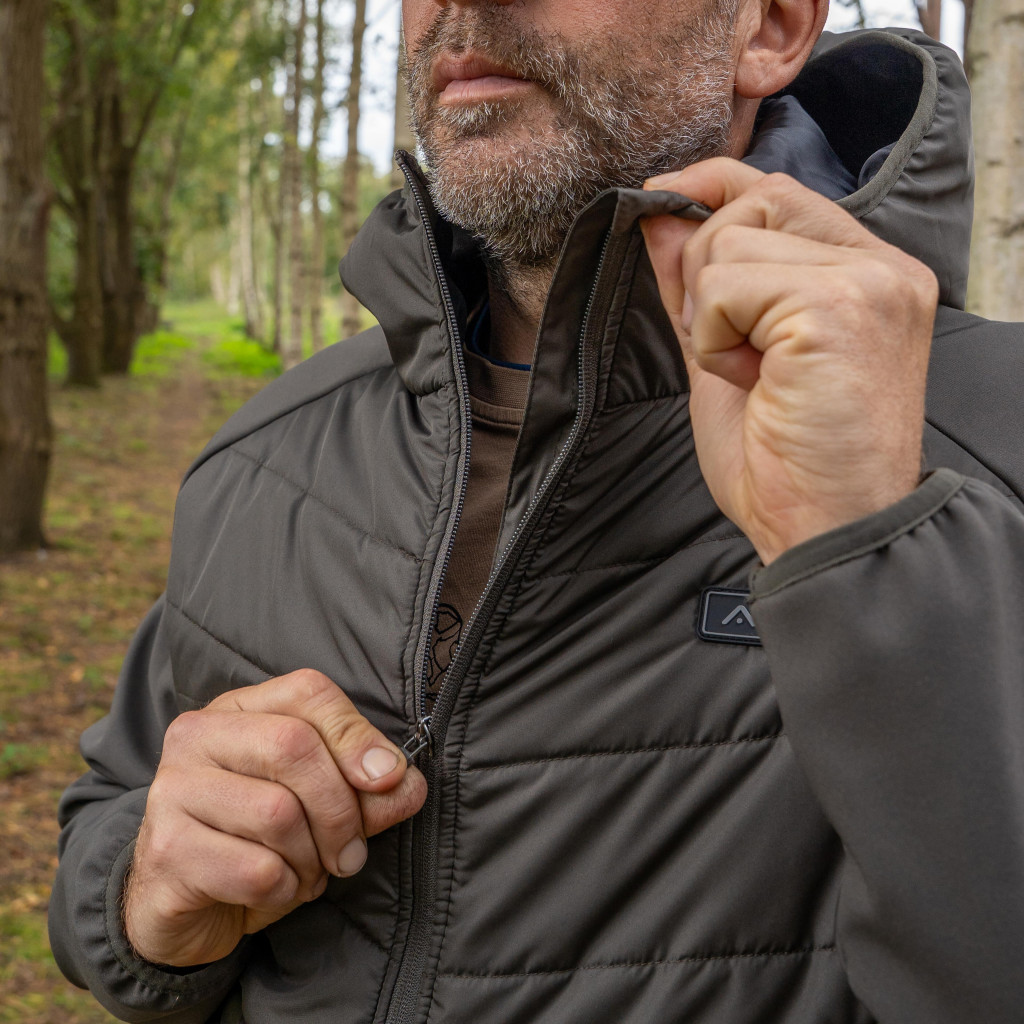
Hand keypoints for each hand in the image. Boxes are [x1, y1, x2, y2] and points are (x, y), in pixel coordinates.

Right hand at [124, 669, 426, 966]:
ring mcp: (172, 790)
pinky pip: (256, 870)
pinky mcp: (166, 850)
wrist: (184, 907)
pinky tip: (274, 891)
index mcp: (238, 709)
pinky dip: (284, 890)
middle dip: (340, 809)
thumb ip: (368, 791)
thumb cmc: (259, 841)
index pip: (308, 692)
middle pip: (294, 746)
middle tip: (351, 853)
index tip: (388, 780)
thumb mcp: (322, 807)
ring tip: (306, 872)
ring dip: (312, 858)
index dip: (357, 736)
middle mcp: (196, 736)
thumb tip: (407, 784)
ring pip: (277, 813)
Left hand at [641, 158, 937, 563]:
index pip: (780, 188)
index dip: (712, 187)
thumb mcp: (726, 354)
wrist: (822, 530)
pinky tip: (753, 382)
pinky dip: (713, 340)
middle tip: (735, 351)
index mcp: (867, 274)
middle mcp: (882, 266)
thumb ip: (698, 283)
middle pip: (752, 201)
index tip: (661, 200)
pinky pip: (725, 287)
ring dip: (710, 318)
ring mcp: (867, 280)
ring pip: (729, 242)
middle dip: (707, 273)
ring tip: (753, 375)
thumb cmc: (784, 459)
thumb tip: (660, 213)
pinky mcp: (838, 304)